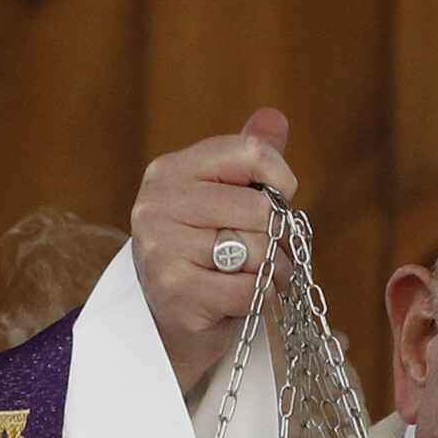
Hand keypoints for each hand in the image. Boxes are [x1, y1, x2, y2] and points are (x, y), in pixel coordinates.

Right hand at [129, 107, 299, 391]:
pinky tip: (245, 297)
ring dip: (275, 270)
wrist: (168, 321)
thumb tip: (276, 116)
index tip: (281, 200)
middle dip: (279, 236)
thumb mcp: (223, 198)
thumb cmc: (205, 252)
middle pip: (260, 208)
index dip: (281, 180)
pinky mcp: (174, 291)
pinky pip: (248, 288)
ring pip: (258, 250)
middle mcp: (156, 203)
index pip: (250, 152)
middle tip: (271, 251)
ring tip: (260, 275)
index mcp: (170, 170)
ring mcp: (160, 248)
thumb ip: (248, 159)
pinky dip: (261, 297)